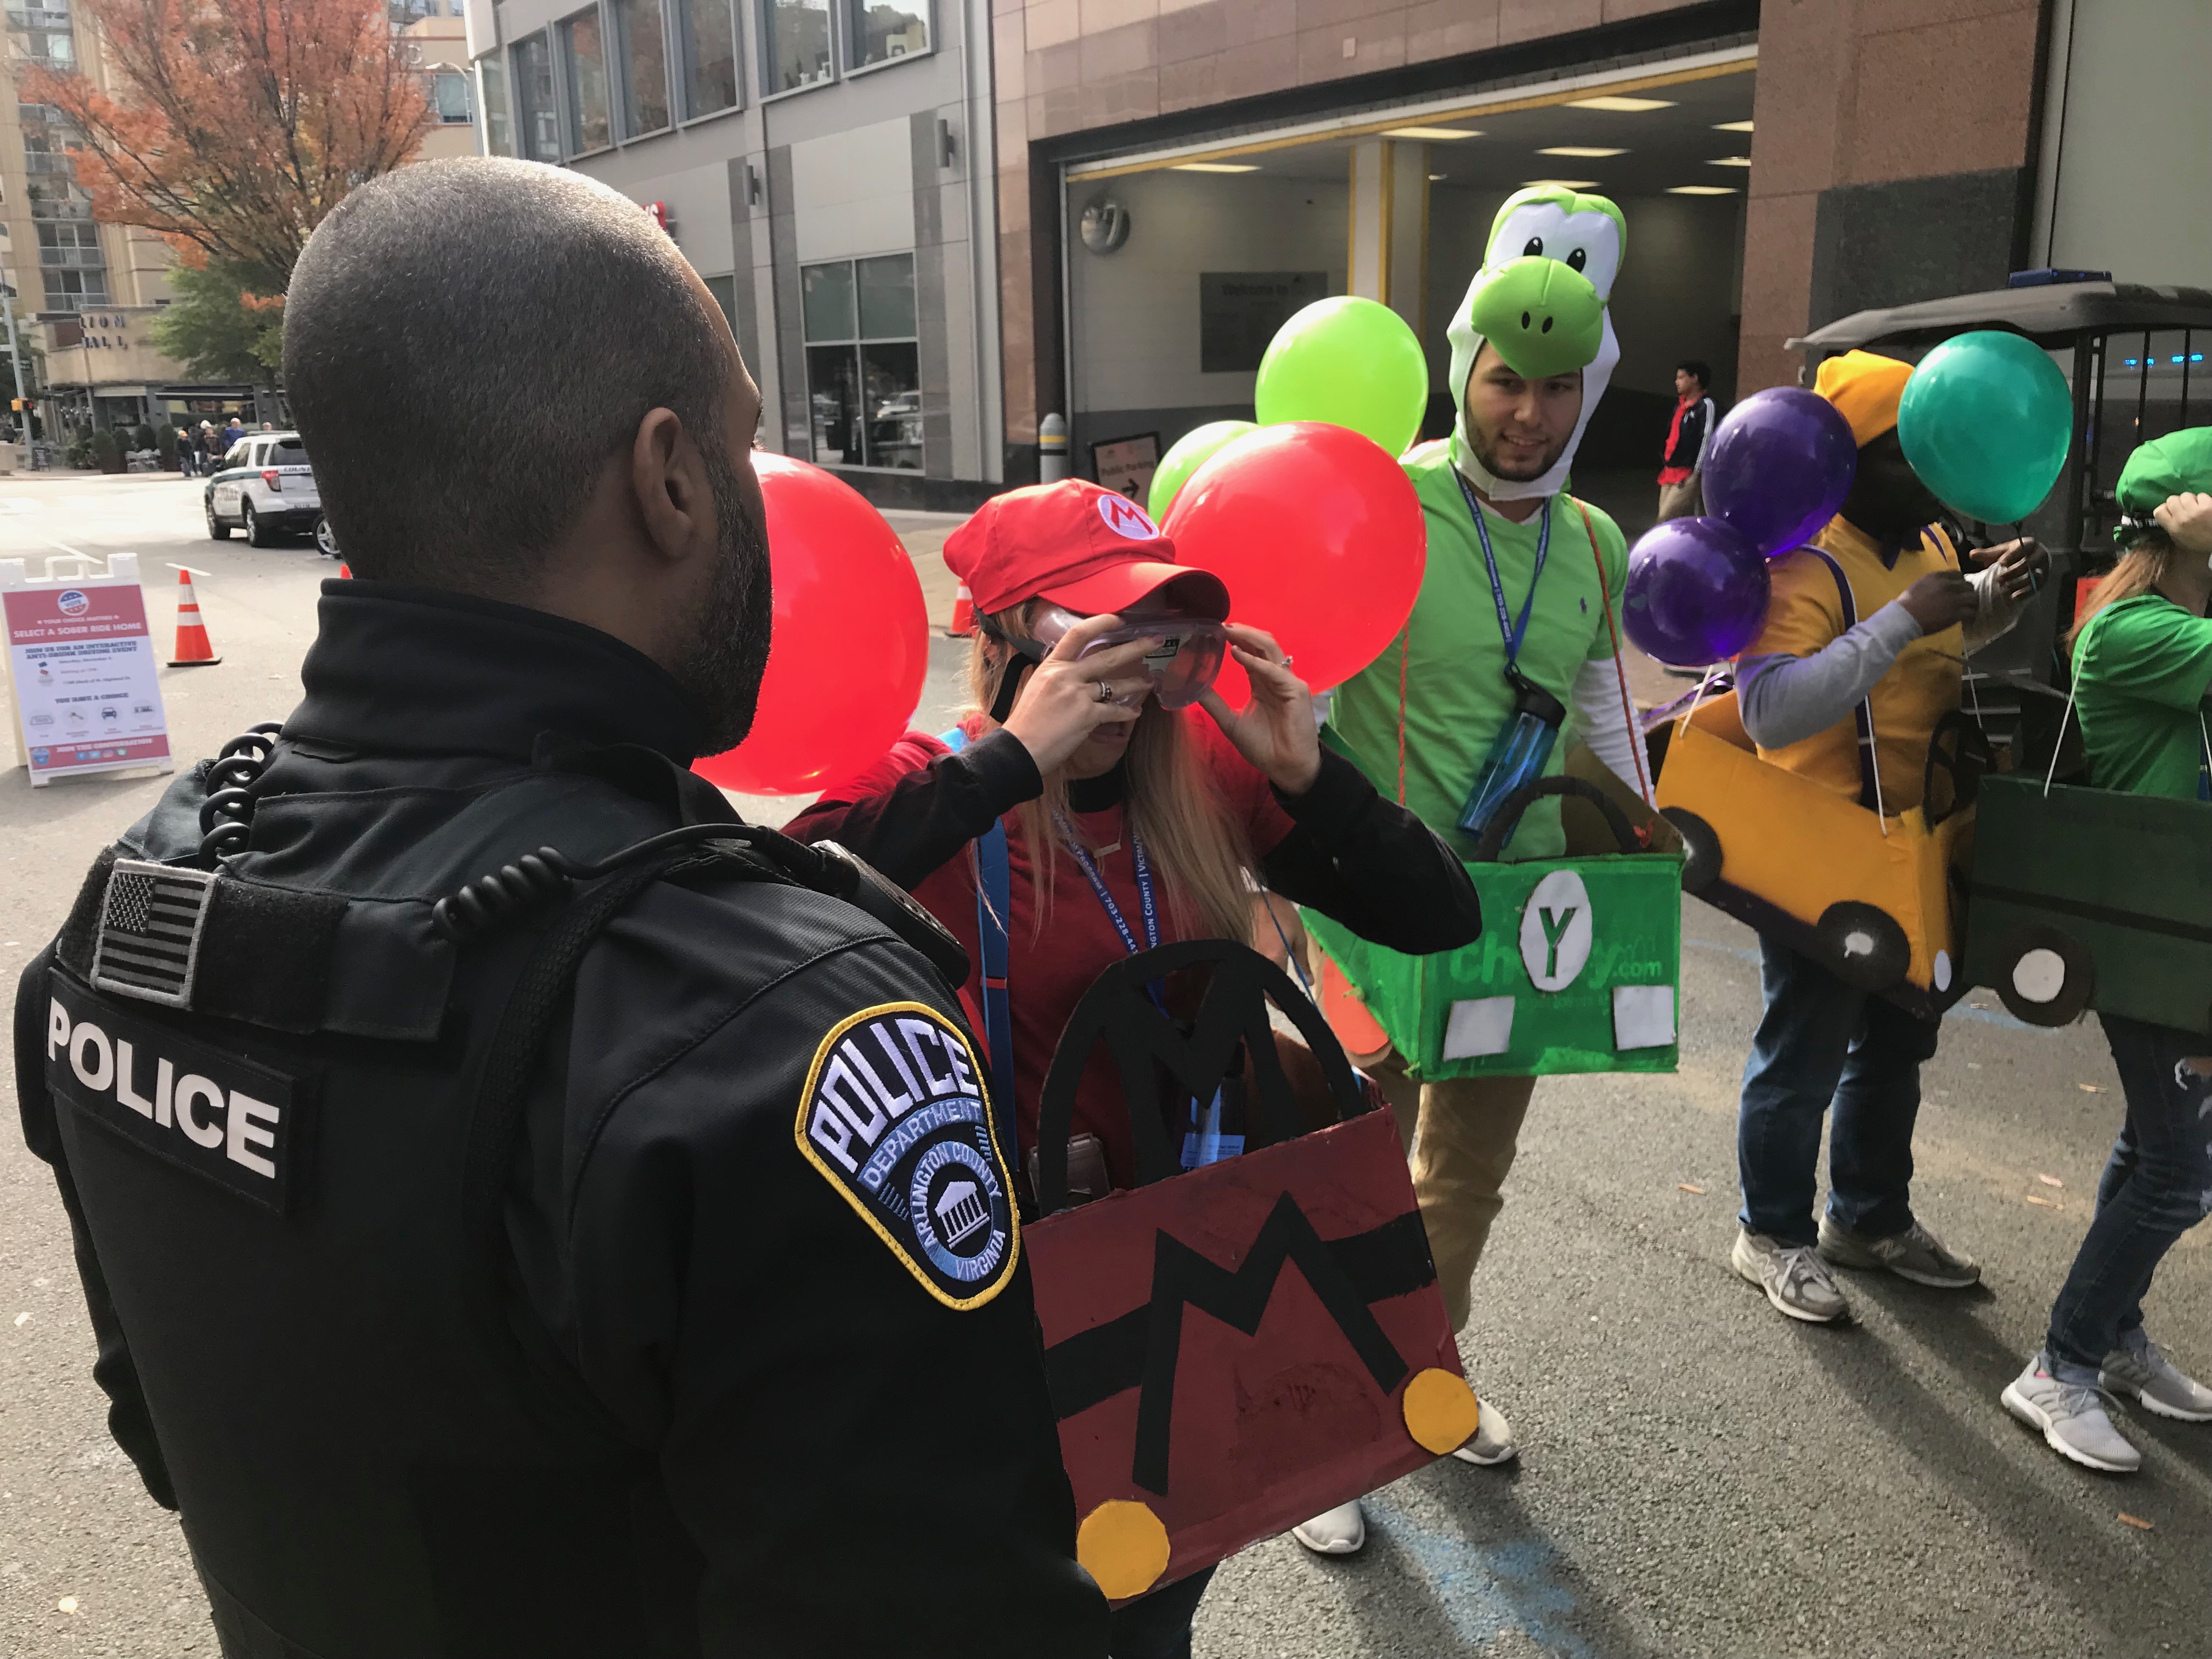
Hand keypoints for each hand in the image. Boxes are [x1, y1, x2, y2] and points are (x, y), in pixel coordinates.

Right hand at [999, 613, 1157, 776]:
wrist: (1019, 748)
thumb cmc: (1026, 722)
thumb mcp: (1037, 687)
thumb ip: (1057, 676)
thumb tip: (1074, 670)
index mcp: (1052, 666)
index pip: (1078, 634)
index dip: (1101, 622)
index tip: (1119, 619)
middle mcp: (1066, 676)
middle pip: (1107, 656)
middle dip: (1135, 647)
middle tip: (1155, 641)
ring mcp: (1078, 695)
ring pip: (1116, 685)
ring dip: (1136, 683)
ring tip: (1149, 681)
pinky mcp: (1087, 716)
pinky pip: (1114, 711)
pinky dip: (1127, 713)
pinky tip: (1135, 713)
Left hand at [1196, 625, 1321, 794]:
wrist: (1285, 768)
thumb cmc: (1264, 746)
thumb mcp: (1230, 722)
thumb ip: (1213, 703)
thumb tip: (1191, 687)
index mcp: (1262, 681)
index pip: (1250, 651)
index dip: (1235, 639)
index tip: (1213, 630)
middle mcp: (1276, 677)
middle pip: (1261, 644)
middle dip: (1242, 631)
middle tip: (1219, 624)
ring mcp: (1288, 682)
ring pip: (1270, 649)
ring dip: (1249, 637)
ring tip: (1228, 631)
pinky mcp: (1297, 691)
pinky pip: (1275, 671)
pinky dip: (1256, 661)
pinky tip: (1238, 654)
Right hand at [1898, 570, 1977, 633]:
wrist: (1903, 618)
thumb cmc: (1907, 602)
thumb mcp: (1920, 584)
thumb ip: (1934, 582)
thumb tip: (1944, 584)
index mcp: (1938, 577)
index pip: (1959, 575)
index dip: (1960, 582)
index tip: (1957, 589)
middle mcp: (1949, 586)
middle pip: (1968, 586)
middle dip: (1967, 593)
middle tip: (1964, 600)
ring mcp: (1953, 600)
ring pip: (1973, 598)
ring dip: (1971, 604)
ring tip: (1968, 609)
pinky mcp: (1956, 613)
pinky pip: (1971, 612)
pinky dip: (1970, 615)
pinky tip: (1967, 618)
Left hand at [1968, 535, 2049, 601]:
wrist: (2028, 561)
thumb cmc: (2012, 555)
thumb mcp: (2001, 552)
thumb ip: (1987, 554)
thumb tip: (1971, 554)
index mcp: (2030, 544)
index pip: (2023, 548)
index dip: (2012, 555)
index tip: (2000, 563)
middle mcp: (2040, 555)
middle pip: (2029, 563)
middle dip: (2014, 571)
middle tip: (1999, 578)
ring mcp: (2043, 569)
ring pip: (2033, 576)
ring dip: (2018, 583)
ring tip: (2004, 588)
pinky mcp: (2043, 581)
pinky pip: (2036, 588)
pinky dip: (2025, 593)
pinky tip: (2013, 597)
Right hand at [2154, 492, 2211, 556]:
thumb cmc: (2199, 543)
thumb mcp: (2180, 540)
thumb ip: (2170, 526)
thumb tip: (2166, 512)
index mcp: (2173, 528)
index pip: (2158, 511)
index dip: (2165, 509)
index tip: (2171, 511)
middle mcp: (2182, 518)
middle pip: (2171, 500)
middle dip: (2178, 502)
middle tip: (2184, 507)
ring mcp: (2195, 511)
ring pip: (2185, 495)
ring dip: (2190, 500)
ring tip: (2196, 506)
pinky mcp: (2207, 505)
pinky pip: (2200, 496)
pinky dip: (2203, 500)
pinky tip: (2206, 506)